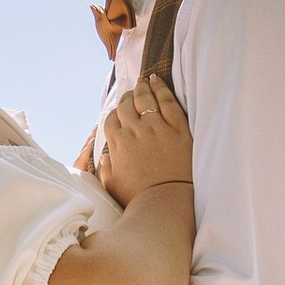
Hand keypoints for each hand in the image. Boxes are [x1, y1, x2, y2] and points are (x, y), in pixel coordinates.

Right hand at [93, 72, 191, 206]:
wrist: (166, 202)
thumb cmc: (138, 198)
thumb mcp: (112, 184)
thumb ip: (106, 166)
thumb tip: (106, 154)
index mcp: (118, 142)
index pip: (111, 119)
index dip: (114, 113)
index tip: (119, 113)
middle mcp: (134, 130)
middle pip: (126, 105)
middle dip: (126, 97)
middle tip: (130, 93)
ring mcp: (156, 127)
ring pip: (145, 98)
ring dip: (141, 88)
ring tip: (143, 82)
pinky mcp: (177, 128)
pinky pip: (167, 101)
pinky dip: (161, 88)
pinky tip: (157, 81)